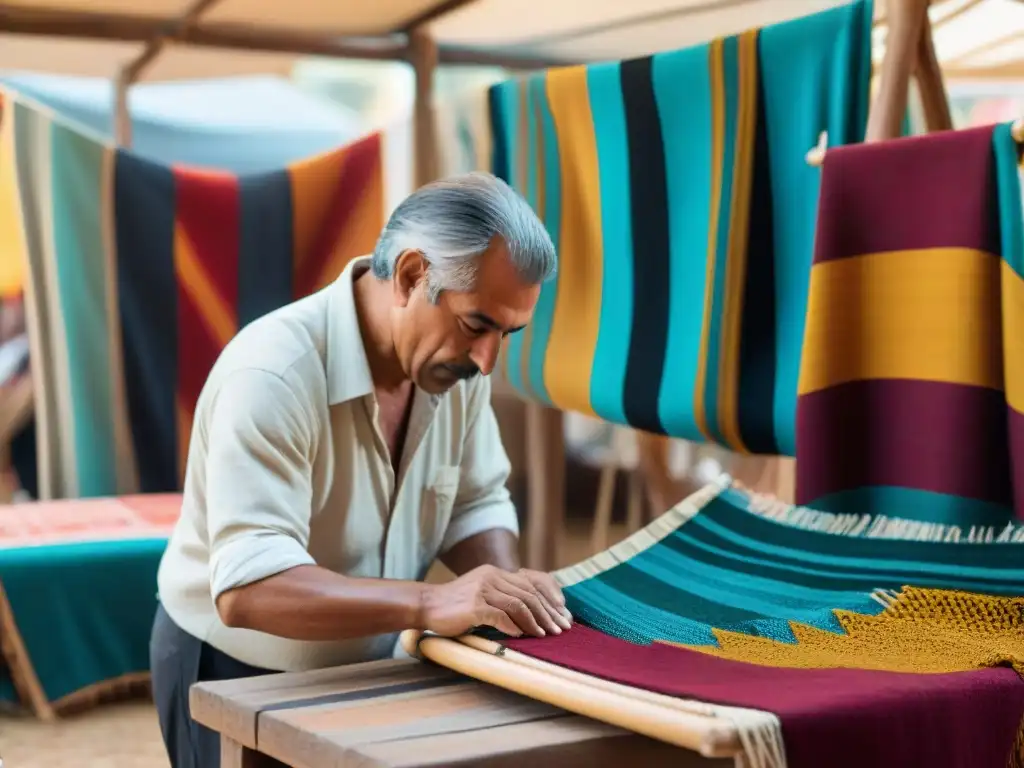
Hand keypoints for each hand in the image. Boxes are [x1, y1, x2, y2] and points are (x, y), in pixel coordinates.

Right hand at [420, 565, 572, 637]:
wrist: (427, 605)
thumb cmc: (455, 605)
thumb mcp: (482, 593)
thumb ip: (503, 596)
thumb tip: (532, 613)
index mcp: (495, 572)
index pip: (531, 582)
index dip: (550, 598)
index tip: (563, 614)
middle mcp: (491, 577)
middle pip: (529, 593)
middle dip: (548, 612)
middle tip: (561, 629)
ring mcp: (482, 590)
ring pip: (519, 604)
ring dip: (535, 622)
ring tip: (545, 635)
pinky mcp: (474, 606)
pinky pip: (501, 616)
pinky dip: (514, 627)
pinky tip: (522, 636)